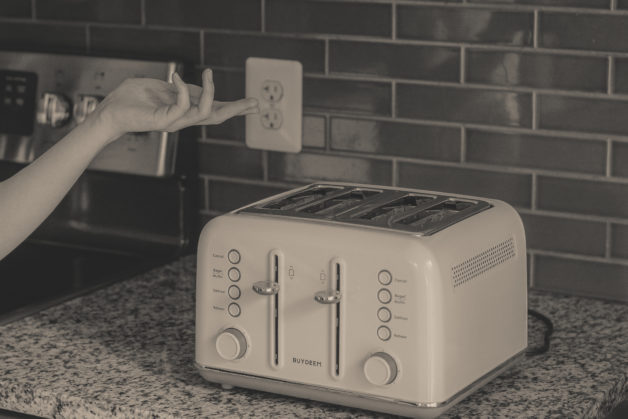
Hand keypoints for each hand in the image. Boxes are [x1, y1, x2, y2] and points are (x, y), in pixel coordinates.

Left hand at [93, 68, 257, 141]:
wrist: (109, 112)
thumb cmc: (131, 99)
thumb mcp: (160, 87)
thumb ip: (177, 88)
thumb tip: (191, 86)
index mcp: (185, 111)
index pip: (214, 110)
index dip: (234, 107)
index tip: (253, 105)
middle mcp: (184, 119)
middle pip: (217, 117)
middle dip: (237, 110)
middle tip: (255, 104)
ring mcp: (175, 121)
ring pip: (205, 113)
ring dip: (210, 92)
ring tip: (208, 73)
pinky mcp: (164, 121)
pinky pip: (182, 105)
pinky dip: (182, 89)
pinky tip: (175, 76)